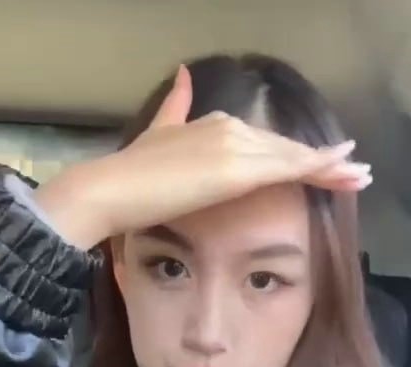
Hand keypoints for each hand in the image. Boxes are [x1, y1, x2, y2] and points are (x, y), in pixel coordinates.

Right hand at [35, 66, 370, 248]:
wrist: (111, 188)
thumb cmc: (130, 178)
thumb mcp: (157, 136)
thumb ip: (175, 108)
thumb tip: (184, 76)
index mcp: (214, 126)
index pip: (265, 144)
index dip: (294, 155)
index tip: (320, 164)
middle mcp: (229, 129)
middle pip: (285, 149)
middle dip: (321, 161)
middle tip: (354, 171)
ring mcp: (235, 146)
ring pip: (292, 157)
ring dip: (329, 167)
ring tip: (357, 176)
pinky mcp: (237, 168)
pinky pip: (288, 167)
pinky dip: (317, 168)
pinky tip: (340, 171)